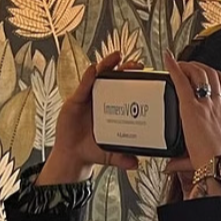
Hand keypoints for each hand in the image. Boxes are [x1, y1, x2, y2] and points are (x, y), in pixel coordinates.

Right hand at [38, 52, 141, 184]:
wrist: (74, 155)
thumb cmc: (93, 150)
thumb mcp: (112, 155)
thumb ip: (123, 159)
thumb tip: (137, 164)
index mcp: (113, 109)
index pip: (125, 90)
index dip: (134, 81)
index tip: (146, 75)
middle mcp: (102, 100)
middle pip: (114, 79)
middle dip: (125, 69)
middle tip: (137, 64)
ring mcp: (88, 98)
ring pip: (98, 77)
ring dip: (107, 65)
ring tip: (117, 56)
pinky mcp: (75, 101)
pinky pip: (83, 86)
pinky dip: (88, 77)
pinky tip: (94, 70)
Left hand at [163, 51, 220, 198]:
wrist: (219, 166)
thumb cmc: (218, 164)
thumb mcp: (206, 157)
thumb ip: (184, 160)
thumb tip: (169, 167)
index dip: (219, 76)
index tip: (211, 74)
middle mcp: (218, 107)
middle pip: (213, 76)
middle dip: (201, 66)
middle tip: (190, 66)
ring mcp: (205, 106)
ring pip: (201, 74)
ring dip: (189, 65)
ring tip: (179, 64)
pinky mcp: (191, 108)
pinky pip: (182, 81)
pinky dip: (174, 68)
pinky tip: (168, 61)